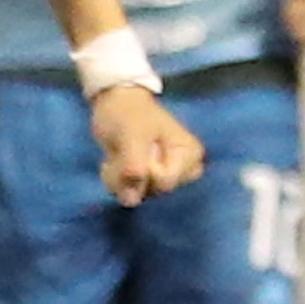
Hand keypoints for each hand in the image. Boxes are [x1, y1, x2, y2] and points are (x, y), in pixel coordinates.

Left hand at [90, 80, 202, 205]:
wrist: (115, 103)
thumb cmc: (128, 114)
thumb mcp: (131, 135)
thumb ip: (134, 166)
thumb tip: (132, 200)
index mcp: (190, 154)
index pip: (166, 183)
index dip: (145, 171)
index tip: (136, 150)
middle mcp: (184, 169)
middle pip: (154, 192)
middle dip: (130, 176)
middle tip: (122, 152)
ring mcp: (166, 177)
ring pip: (139, 195)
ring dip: (119, 178)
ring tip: (117, 156)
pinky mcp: (149, 180)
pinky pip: (130, 193)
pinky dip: (116, 180)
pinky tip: (114, 163)